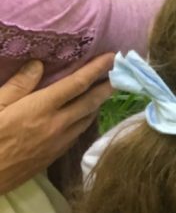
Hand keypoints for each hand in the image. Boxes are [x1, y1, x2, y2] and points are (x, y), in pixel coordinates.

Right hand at [0, 54, 114, 193]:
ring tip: (106, 91)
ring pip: (87, 118)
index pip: (77, 84)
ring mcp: (59, 142)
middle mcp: (57, 124)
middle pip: (91, 102)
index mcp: (41, 108)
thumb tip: (38, 64)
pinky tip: (85, 114)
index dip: (96, 69)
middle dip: (107, 86)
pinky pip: (78, 132)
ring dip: (98, 103)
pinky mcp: (56, 155)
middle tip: (120, 73)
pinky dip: (86, 119)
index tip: (113, 56)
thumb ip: (18, 85)